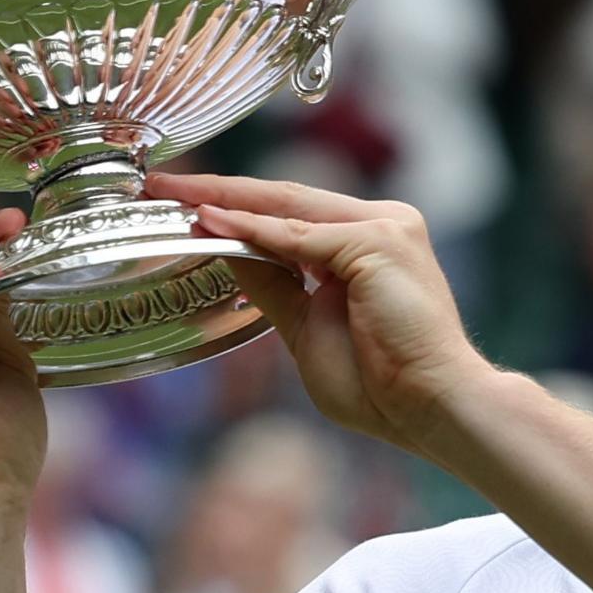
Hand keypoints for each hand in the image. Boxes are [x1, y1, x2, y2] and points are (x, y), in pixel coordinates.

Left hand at [151, 170, 494, 451]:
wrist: (433, 406)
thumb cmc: (382, 385)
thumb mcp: (305, 327)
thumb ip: (271, 285)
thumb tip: (224, 247)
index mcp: (370, 245)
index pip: (290, 215)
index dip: (233, 208)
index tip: (181, 206)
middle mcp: (383, 224)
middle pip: (285, 199)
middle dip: (217, 191)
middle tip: (159, 186)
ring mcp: (386, 228)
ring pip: (288, 206)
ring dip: (224, 199)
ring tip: (170, 195)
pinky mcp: (379, 242)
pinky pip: (297, 233)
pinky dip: (250, 228)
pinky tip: (208, 220)